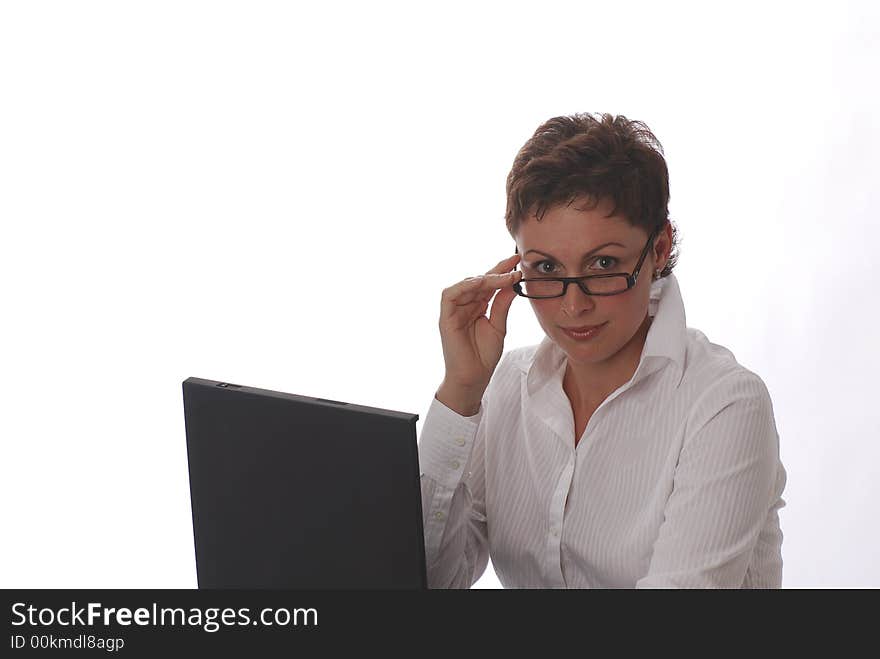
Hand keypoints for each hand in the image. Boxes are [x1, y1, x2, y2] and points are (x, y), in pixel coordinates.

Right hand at [436, 254, 521, 413]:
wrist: (474, 378)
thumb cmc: (484, 356)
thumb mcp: (499, 326)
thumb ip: (502, 304)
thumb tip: (512, 283)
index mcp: (477, 307)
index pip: (489, 285)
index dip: (501, 272)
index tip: (517, 262)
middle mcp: (465, 306)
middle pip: (478, 281)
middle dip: (496, 270)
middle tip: (513, 263)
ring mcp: (454, 311)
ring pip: (465, 285)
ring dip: (484, 278)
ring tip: (501, 276)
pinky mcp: (446, 318)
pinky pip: (450, 295)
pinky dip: (463, 286)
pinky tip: (480, 283)